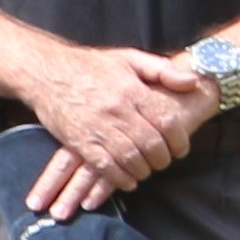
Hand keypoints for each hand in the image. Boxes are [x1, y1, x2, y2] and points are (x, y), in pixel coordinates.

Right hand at [19, 45, 210, 220]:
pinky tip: (127, 180)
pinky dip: (120, 178)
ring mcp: (97, 127)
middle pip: (151, 144)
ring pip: (130, 158)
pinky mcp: (79, 141)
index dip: (179, 140)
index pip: (166, 122)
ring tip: (146, 170)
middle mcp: (116, 110)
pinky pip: (104, 167)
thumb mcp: (128, 58)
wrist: (46, 71)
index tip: (180, 149)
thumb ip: (162, 69)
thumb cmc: (89, 65)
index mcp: (131, 90)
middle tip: (164, 162)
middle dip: (162, 159)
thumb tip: (193, 82)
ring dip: (143, 170)